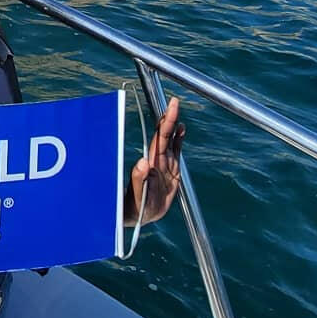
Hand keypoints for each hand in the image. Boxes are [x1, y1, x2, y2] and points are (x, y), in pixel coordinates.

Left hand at [124, 96, 185, 226]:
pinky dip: (178, 140)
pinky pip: (176, 152)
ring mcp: (164, 164)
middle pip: (164, 134)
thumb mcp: (138, 195)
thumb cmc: (135, 206)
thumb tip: (143, 162)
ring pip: (170, 140)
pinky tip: (181, 130)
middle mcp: (157, 159)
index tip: (170, 108)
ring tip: (176, 110)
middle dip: (169, 117)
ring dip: (173, 126)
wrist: (141, 216)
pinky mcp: (171, 171)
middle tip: (174, 101)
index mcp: (151, 162)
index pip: (159, 137)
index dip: (164, 122)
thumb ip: (139, 179)